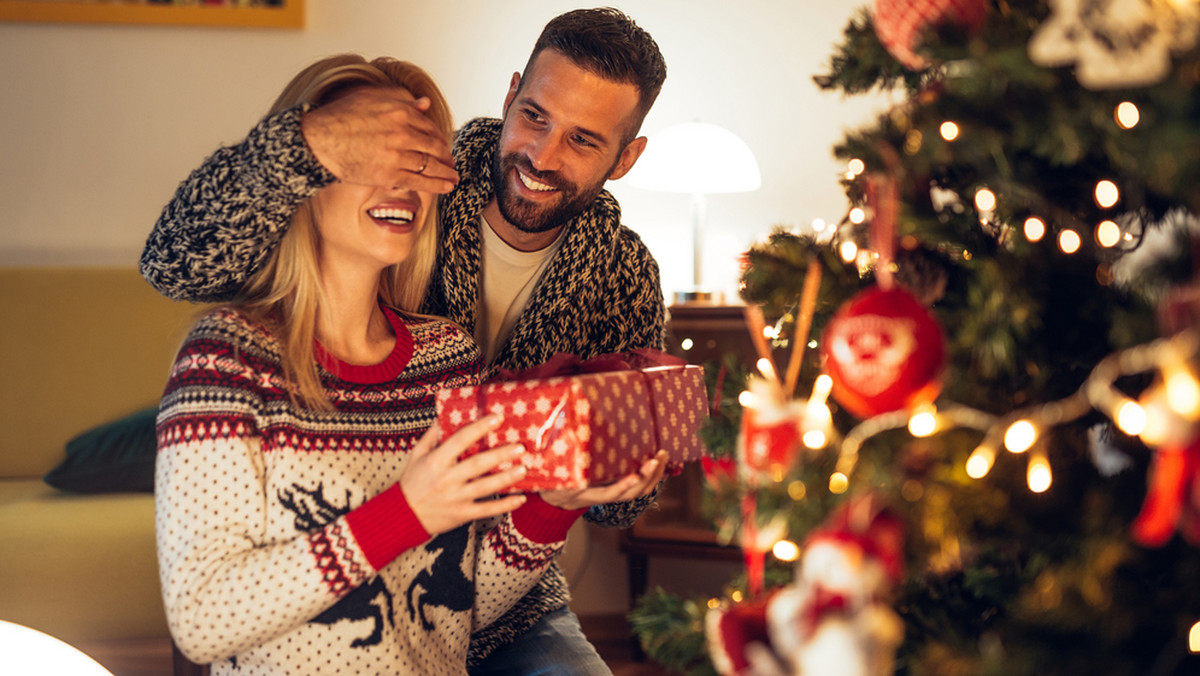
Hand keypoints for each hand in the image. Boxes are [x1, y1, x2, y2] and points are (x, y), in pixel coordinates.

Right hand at [300, 87, 458, 192]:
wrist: (319, 140)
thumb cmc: (341, 117)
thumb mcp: (371, 97)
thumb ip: (400, 98)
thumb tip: (424, 103)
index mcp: (400, 111)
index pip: (429, 126)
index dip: (439, 137)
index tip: (443, 145)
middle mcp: (403, 133)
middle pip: (434, 146)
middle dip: (446, 156)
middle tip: (451, 163)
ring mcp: (397, 155)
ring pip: (431, 166)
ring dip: (446, 173)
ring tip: (453, 178)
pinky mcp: (389, 175)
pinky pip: (419, 182)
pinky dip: (437, 186)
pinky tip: (446, 187)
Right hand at [401, 415, 526, 535]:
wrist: (402, 515)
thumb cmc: (412, 481)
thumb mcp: (417, 454)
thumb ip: (432, 435)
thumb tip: (445, 414)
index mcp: (436, 461)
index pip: (461, 440)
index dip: (480, 427)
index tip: (498, 417)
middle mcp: (447, 479)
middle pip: (477, 464)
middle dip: (500, 455)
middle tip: (520, 447)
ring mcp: (456, 498)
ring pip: (485, 487)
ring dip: (506, 479)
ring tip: (524, 469)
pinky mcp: (462, 514)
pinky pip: (487, 510)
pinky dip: (505, 505)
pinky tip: (521, 498)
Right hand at [540, 450, 667, 510]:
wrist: (557, 501)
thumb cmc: (555, 482)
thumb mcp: (555, 473)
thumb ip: (560, 459)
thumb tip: (559, 432)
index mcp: (588, 494)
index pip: (610, 493)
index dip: (623, 486)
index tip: (635, 475)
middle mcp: (604, 496)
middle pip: (632, 493)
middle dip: (648, 477)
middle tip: (657, 458)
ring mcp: (614, 494)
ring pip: (640, 491)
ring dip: (655, 475)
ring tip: (662, 456)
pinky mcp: (620, 489)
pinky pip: (640, 486)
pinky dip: (652, 476)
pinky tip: (659, 461)